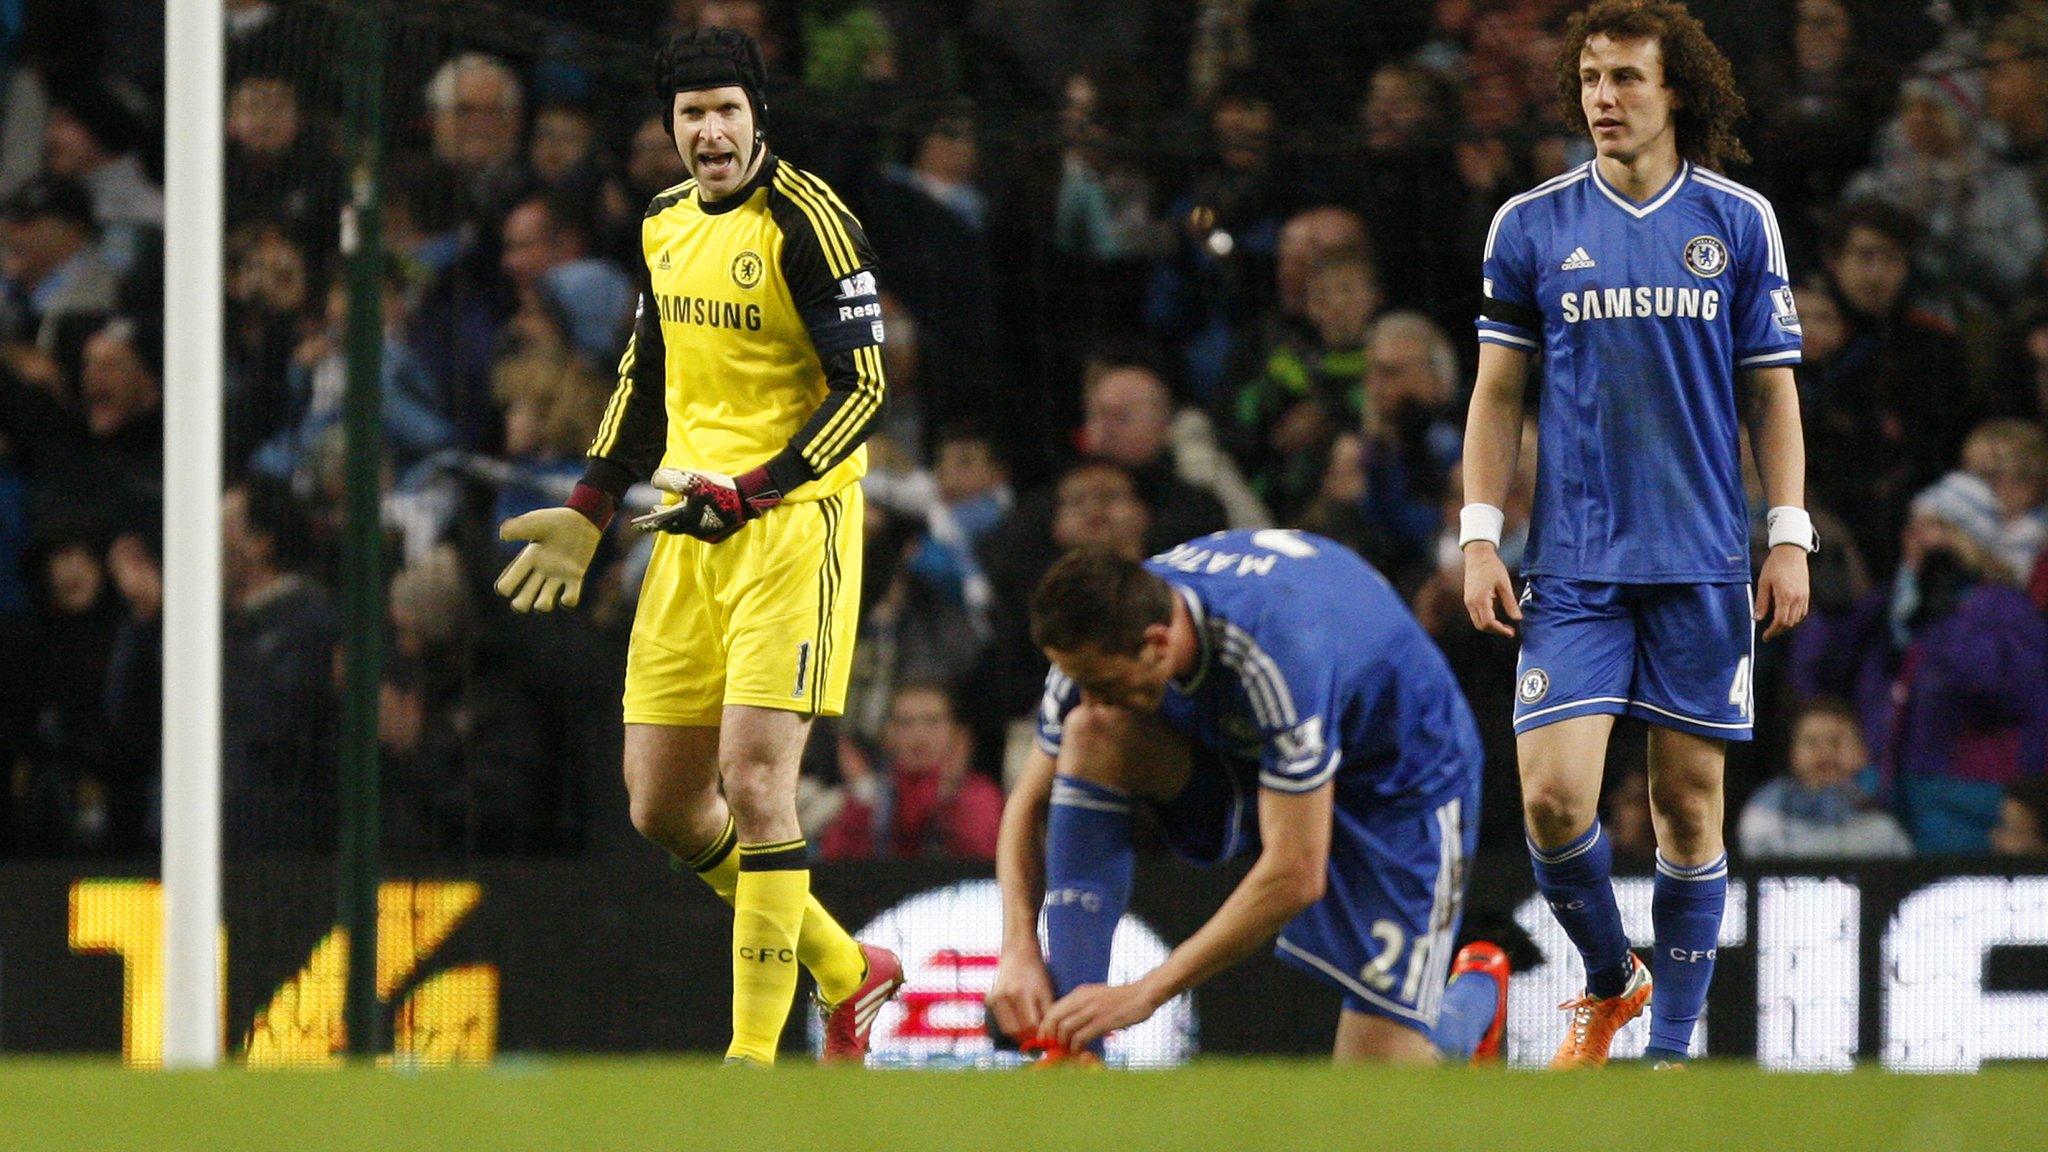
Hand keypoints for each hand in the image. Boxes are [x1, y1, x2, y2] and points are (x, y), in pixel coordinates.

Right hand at [495, 507, 601, 611]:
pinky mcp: (574, 578)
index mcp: (526, 559)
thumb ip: (519, 527)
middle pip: (524, 597)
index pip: (509, 580)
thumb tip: (503, 535)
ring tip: (541, 604)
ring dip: (542, 605)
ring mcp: (557, 576)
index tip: (505, 588)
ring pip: (545, 602)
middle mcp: (540, 572)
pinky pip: (570, 598)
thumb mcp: (535, 522)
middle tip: (521, 604)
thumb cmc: (555, 521)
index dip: (505, 587)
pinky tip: (566, 597)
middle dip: (520, 604)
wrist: (581, 519)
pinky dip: (568, 601)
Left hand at [632, 466, 779, 542]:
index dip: (647, 523)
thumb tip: (654, 481)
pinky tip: (692, 516)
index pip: (660, 523)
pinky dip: (692, 524)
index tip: (635, 524)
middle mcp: (693, 531)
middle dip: (662, 521)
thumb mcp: (691, 479)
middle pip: (673, 527)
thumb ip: (669, 479)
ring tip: (671, 512)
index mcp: (685, 519)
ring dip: (677, 521)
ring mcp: (706, 535)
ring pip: (686, 530)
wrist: (746, 498)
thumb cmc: (717, 487)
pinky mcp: (716, 536)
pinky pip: (699, 531)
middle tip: (653, 515)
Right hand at [984, 947, 1055, 1044]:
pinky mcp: (990, 999)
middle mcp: (1010, 995)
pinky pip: (1000, 1021)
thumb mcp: (1047, 990)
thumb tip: (1049, 1037)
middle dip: (1029, 1039)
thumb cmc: (1037, 972)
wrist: (1018, 953)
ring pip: (1008, 1029)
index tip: (1047, 1041)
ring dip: (1019, 1036)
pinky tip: (1019, 1027)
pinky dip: (1009, 1027)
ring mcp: (998, 997)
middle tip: (1038, 1042)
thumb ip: (1047, 1013)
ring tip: (1029, 1037)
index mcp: (1027, 992)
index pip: (1033, 1024)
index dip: (1041, 1036)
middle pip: (1019, 1029)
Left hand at [1037, 979, 1161, 1051]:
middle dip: (1050, 1036)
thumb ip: (1082, 1007)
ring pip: (1065, 1028)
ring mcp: (1093, 1010)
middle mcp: (1083, 999)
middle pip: (1054, 1018)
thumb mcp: (1096, 997)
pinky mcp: (1104, 1021)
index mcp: (1080, 993)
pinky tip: (1080, 1051)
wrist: (1143, 994)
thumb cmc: (1121, 999)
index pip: (1053, 1009)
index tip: (1046, 1039)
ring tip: (1068, 1050)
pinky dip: (1077, 1047)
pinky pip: (1082, 1036)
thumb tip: (1068, 1026)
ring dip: (1063, 1043)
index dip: (1046, 1026)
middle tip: (1053, 1048)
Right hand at [1462, 542, 1520, 635]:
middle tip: (1509, 631)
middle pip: (1481, 626)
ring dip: (1490, 627)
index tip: (1512, 632)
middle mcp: (1471, 603)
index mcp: (1480, 599)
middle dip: (1495, 631)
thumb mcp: (1504, 584)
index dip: (1501, 630)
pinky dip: (1485, 620)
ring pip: (1477, 622)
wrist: (1477, 555)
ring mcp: (1468, 601)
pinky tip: (1495, 617)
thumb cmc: (1492, 567)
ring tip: (1504, 626)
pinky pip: (1475, 615)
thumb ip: (1510, 603)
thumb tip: (1518, 618)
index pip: (1489, 622)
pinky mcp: (1468, 599)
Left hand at [1755, 544, 1810, 640]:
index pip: (1781, 621)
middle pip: (1790, 623)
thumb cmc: (1775, 565)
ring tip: (1775, 626)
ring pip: (1797, 619)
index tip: (1765, 637)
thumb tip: (1757, 618)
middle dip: (1778, 630)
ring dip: (1786, 625)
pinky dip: (1795, 618)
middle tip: (1768, 633)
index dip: (1772, 631)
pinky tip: (1786, 616)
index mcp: (1785, 596)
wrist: (1791, 552)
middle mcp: (1797, 598)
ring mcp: (1804, 596)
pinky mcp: (1807, 593)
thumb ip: (1761, 602)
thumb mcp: (1763, 582)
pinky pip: (1802, 612)